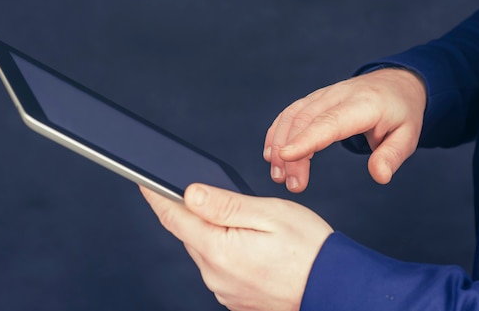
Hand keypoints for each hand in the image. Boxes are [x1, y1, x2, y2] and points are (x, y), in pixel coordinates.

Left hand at [140, 184, 332, 310]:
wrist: (335, 288)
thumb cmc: (310, 250)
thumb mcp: (269, 214)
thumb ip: (225, 204)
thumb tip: (190, 193)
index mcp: (220, 250)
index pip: (173, 218)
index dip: (156, 196)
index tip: (143, 180)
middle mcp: (215, 275)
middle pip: (189, 233)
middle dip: (192, 212)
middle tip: (211, 195)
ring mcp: (223, 289)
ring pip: (204, 249)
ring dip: (213, 232)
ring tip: (246, 224)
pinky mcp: (234, 297)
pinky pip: (218, 266)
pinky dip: (224, 250)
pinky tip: (249, 245)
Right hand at [263, 68, 426, 190]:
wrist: (395, 84)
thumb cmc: (401, 112)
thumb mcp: (408, 136)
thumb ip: (392, 156)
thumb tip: (380, 176)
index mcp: (364, 105)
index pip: (329, 122)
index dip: (306, 139)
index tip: (285, 156)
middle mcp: (338, 96)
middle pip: (304, 121)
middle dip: (290, 153)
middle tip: (291, 184)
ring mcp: (323, 95)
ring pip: (292, 116)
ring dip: (279, 145)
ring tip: (279, 175)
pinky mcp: (313, 99)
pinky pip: (289, 113)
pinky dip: (277, 133)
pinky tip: (272, 155)